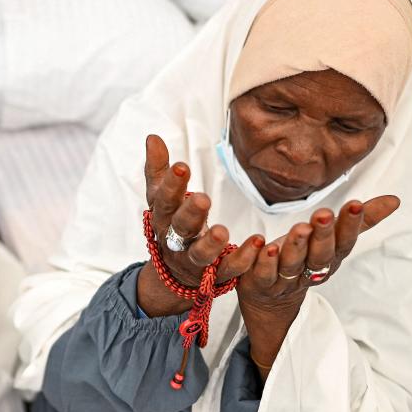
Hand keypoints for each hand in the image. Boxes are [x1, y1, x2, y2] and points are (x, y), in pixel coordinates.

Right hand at [137, 135, 264, 316]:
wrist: (175, 269)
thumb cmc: (171, 222)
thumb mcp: (161, 196)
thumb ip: (158, 168)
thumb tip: (152, 137)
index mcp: (163, 216)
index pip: (164, 199)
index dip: (171, 185)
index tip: (182, 167)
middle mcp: (176, 239)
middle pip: (180, 227)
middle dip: (190, 213)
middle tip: (203, 198)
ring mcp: (195, 259)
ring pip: (200, 254)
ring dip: (210, 244)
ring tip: (222, 231)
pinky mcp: (215, 274)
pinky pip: (229, 269)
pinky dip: (243, 259)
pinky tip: (258, 242)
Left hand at [237, 195, 399, 376]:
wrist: (269, 301)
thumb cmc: (302, 260)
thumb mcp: (330, 239)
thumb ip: (359, 220)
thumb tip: (394, 200)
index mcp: (328, 259)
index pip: (343, 243)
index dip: (350, 227)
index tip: (355, 204)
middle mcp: (308, 271)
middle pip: (320, 257)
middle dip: (323, 236)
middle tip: (323, 215)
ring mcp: (283, 280)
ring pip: (291, 266)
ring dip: (295, 248)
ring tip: (298, 228)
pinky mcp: (257, 283)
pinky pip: (260, 274)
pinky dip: (261, 262)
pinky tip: (261, 245)